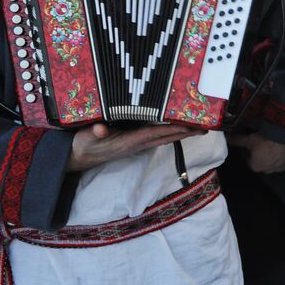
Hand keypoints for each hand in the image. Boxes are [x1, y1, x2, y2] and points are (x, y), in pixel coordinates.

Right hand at [67, 123, 204, 172]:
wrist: (78, 158)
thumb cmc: (83, 145)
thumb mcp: (86, 137)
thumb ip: (94, 133)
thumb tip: (101, 129)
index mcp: (129, 141)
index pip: (155, 133)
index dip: (171, 129)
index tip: (188, 126)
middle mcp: (137, 144)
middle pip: (166, 137)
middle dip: (185, 133)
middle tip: (205, 128)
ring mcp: (137, 144)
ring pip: (164, 138)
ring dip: (181, 133)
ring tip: (199, 128)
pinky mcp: (135, 142)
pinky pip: (157, 136)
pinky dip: (170, 132)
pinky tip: (179, 128)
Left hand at [226, 132, 284, 173]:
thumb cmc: (266, 139)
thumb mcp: (249, 139)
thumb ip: (236, 140)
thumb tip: (225, 138)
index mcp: (255, 167)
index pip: (249, 159)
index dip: (250, 150)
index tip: (253, 142)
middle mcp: (267, 171)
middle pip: (261, 162)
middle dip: (261, 155)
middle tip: (263, 142)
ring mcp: (280, 168)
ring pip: (273, 163)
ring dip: (272, 156)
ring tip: (273, 144)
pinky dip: (283, 156)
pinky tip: (283, 147)